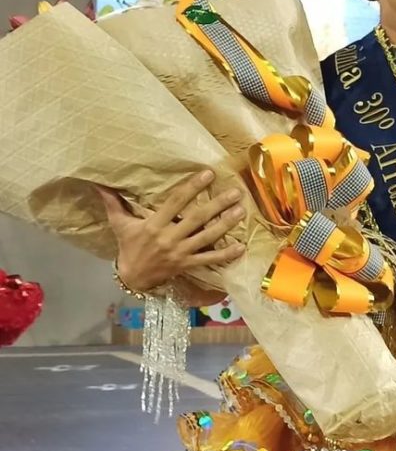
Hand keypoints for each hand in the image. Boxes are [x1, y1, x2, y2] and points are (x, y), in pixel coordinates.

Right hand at [98, 170, 245, 295]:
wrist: (132, 277)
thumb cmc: (128, 246)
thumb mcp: (119, 223)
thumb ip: (113, 202)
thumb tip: (98, 182)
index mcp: (154, 225)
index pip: (176, 202)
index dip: (192, 187)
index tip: (208, 174)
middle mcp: (169, 238)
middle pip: (196, 219)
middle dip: (217, 205)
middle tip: (235, 192)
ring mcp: (180, 253)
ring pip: (207, 238)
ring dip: (226, 225)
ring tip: (242, 211)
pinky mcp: (188, 265)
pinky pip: (209, 260)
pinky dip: (226, 255)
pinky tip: (241, 247)